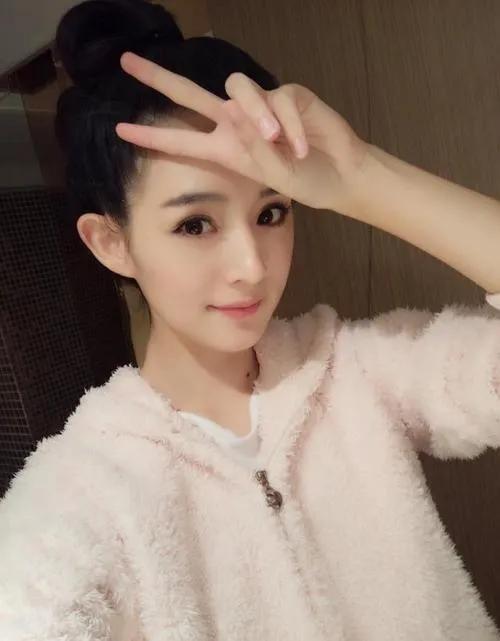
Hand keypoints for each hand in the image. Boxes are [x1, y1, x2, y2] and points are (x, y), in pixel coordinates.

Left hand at [115, 51, 368, 213]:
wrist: (338, 177)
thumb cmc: (302, 180)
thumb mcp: (271, 176)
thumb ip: (250, 150)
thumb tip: (237, 115)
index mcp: (225, 147)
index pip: (182, 138)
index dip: (153, 134)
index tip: (120, 129)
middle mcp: (237, 122)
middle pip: (191, 92)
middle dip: (158, 78)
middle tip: (125, 61)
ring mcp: (262, 107)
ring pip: (240, 89)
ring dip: (256, 116)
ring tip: (277, 145)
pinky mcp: (290, 96)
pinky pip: (281, 100)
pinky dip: (290, 127)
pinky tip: (300, 148)